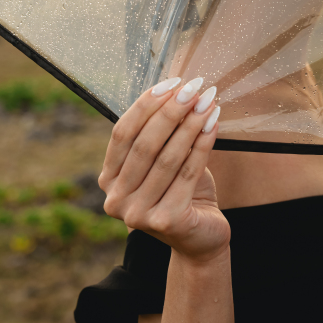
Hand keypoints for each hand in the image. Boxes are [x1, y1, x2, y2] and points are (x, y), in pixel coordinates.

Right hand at [98, 78, 227, 263]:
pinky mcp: (166, 220)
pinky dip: (203, 144)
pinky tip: (214, 124)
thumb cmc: (181, 193)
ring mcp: (138, 214)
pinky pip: (188, 172)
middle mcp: (116, 199)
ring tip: (208, 102)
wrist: (200, 238)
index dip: (146, 105)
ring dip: (190, 124)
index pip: (122, 133)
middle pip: (145, 144)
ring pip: (168, 157)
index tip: (172, 83)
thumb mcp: (163, 162)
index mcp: (108, 180)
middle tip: (194, 88)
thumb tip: (175, 90)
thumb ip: (159, 135)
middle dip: (171, 111)